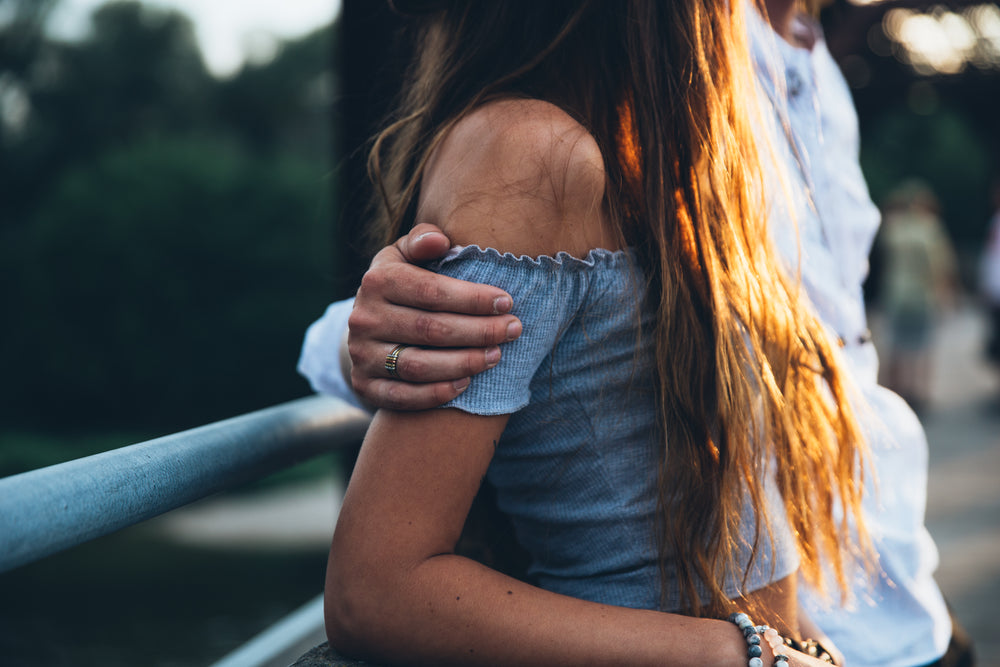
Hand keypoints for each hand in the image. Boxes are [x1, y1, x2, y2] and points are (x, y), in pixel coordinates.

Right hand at [347, 223, 522, 409]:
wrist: (367, 326)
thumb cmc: (402, 284)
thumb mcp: (404, 255)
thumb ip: (422, 241)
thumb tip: (440, 241)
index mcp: (376, 281)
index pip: (431, 292)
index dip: (472, 299)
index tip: (506, 302)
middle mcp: (364, 319)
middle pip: (430, 329)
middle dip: (478, 331)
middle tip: (513, 330)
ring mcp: (362, 355)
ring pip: (418, 366)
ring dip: (463, 363)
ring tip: (496, 355)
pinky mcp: (365, 386)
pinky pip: (403, 397)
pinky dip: (437, 393)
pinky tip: (466, 383)